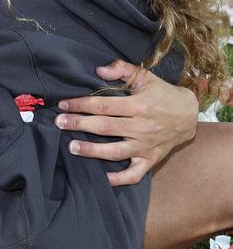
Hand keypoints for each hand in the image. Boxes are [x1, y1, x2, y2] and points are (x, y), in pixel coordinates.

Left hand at [55, 60, 197, 186]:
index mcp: (139, 105)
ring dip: (92, 151)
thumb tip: (99, 70)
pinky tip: (102, 178)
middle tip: (59, 123)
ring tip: (72, 147)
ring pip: (115, 152)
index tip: (63, 104)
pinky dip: (119, 179)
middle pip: (105, 127)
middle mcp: (141, 127)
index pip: (103, 105)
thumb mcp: (145, 76)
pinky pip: (134, 174)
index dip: (81, 104)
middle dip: (79, 124)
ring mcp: (146, 146)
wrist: (188, 114)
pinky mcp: (150, 159)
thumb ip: (122, 69)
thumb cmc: (162, 94)